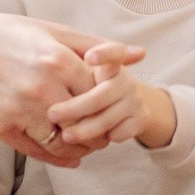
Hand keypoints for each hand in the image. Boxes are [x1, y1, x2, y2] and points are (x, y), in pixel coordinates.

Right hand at [0, 9, 143, 161]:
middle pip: (87, 122)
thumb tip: (140, 55)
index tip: (113, 105)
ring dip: (82, 147)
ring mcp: (20, 111)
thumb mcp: (53, 31)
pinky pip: (40, 152)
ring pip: (66, 143)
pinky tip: (68, 154)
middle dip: (100, 128)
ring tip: (87, 142)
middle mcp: (41, 88)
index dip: (112, 102)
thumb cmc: (6, 34)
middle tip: (105, 130)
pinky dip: (59, 157)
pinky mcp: (3, 128)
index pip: (102, 93)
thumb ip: (98, 46)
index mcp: (57, 60)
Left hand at [44, 44, 175, 150]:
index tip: (90, 58)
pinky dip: (104, 139)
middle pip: (101, 95)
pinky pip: (121, 132)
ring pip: (108, 117)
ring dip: (85, 129)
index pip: (114, 52)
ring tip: (64, 136)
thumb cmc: (90, 86)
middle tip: (52, 115)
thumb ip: (69, 63)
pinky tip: (88, 142)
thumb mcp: (79, 70)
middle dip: (75, 108)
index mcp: (110, 64)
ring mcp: (135, 99)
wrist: (122, 103)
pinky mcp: (142, 118)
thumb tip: (66, 60)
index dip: (104, 53)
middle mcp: (125, 79)